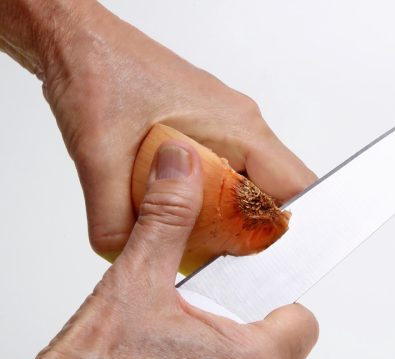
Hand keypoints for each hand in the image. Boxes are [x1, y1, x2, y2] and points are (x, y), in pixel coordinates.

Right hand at [0, 142, 317, 358]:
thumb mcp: (135, 280)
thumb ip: (168, 219)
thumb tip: (181, 168)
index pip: (302, 323)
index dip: (281, 297)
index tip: (255, 284)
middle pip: (274, 343)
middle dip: (243, 318)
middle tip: (202, 306)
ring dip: (222, 345)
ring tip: (178, 332)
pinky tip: (168, 356)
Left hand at [1, 0, 315, 260]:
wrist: (78, 41)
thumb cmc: (98, 70)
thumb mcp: (100, 154)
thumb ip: (114, 218)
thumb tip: (127, 254)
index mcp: (238, 127)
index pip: (296, 185)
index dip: (288, 229)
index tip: (264, 260)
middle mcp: (240, 125)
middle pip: (276, 191)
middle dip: (254, 230)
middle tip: (222, 258)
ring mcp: (225, 127)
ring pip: (251, 183)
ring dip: (230, 215)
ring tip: (198, 238)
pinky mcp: (206, 131)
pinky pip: (227, 173)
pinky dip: (211, 200)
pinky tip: (180, 213)